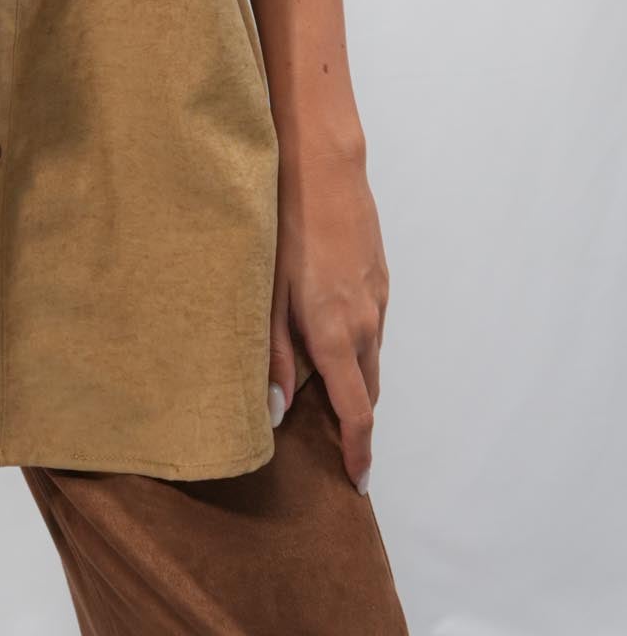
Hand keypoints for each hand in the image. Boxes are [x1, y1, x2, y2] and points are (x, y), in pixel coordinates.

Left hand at [267, 132, 388, 495]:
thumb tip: (275, 410)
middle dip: (354, 420)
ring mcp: (377, 298)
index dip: (359, 452)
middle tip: (330, 438)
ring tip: (322, 386)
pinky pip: (373, 325)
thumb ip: (272, 355)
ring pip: (371, 356)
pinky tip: (328, 329)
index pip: (357, 413)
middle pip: (368, 390)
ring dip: (354, 379)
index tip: (357, 481)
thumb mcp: (266, 292)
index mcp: (336, 335)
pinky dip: (357, 343)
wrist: (323, 166)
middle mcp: (365, 323)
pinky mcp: (379, 275)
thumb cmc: (286, 225)